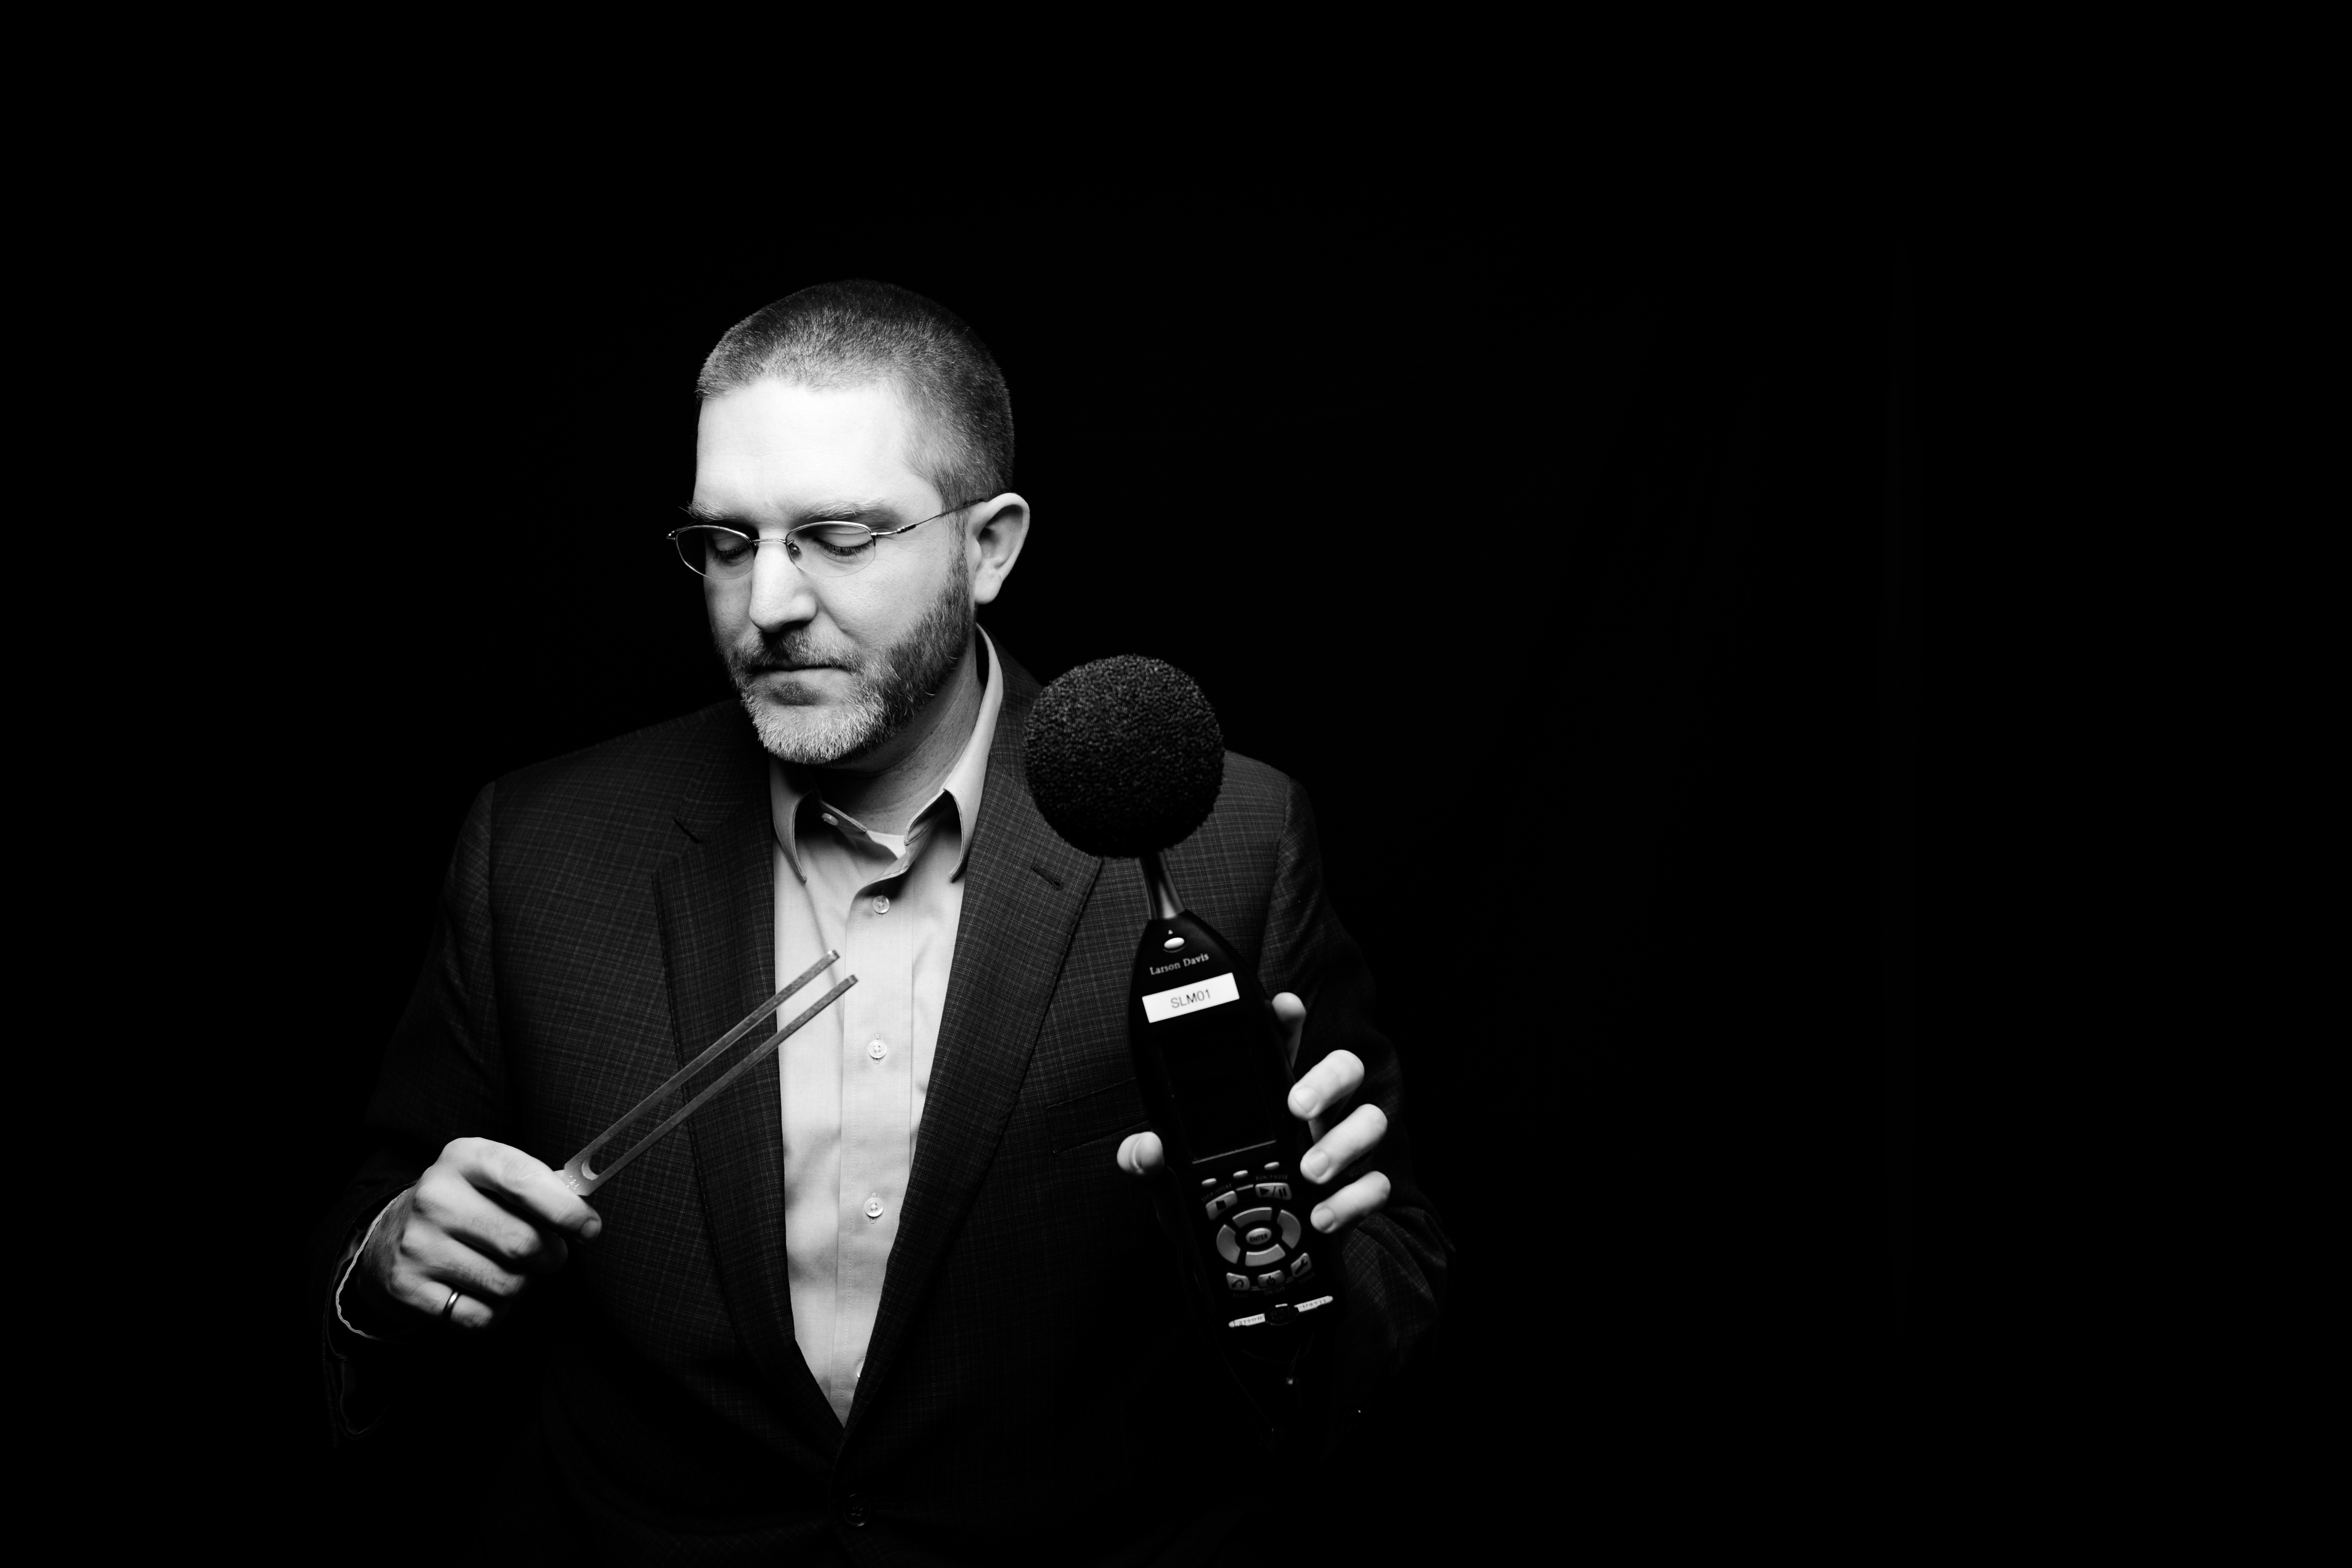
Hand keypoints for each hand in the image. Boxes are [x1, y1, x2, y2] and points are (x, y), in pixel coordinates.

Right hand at [361, 1137, 602, 1330]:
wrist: (391, 1236)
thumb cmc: (467, 1204)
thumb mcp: (495, 1178)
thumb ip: (542, 1189)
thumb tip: (585, 1218)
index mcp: (464, 1158)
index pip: (525, 1181)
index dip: (566, 1210)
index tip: (590, 1229)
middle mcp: (436, 1197)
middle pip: (524, 1243)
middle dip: (551, 1256)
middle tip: (549, 1254)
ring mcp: (419, 1244)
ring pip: (508, 1284)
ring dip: (522, 1284)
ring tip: (507, 1268)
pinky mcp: (408, 1287)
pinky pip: (481, 1316)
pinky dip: (495, 1311)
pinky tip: (480, 1290)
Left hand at [1115, 992, 1391, 1235]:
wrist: (1240, 1264)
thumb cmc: (1211, 1204)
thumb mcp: (1172, 1180)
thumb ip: (1149, 1160)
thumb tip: (1145, 1148)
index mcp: (1270, 1093)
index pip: (1284, 1042)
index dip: (1288, 1019)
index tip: (1284, 1007)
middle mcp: (1313, 1114)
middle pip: (1343, 1069)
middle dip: (1328, 1080)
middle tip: (1299, 1105)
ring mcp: (1339, 1150)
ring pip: (1370, 1121)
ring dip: (1343, 1143)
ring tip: (1310, 1170)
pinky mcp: (1354, 1192)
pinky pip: (1375, 1184)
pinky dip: (1353, 1199)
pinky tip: (1322, 1214)